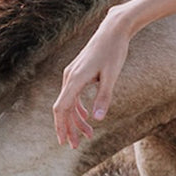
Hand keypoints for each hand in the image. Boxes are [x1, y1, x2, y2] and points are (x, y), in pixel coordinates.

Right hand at [53, 7, 131, 147]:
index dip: (61, 126)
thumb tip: (96, 120)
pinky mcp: (78, 72)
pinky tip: (86, 118)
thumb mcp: (111, 76)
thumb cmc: (114, 51)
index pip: (62, 108)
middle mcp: (69, 77)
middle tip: (75, 146)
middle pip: (63, 108)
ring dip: (76, 120)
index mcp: (75, 79)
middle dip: (68, 128)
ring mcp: (72, 74)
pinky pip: (74, 95)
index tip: (65, 141)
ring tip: (87, 135)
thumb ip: (103, 98)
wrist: (113, 30)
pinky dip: (79, 108)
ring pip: (69, 102)